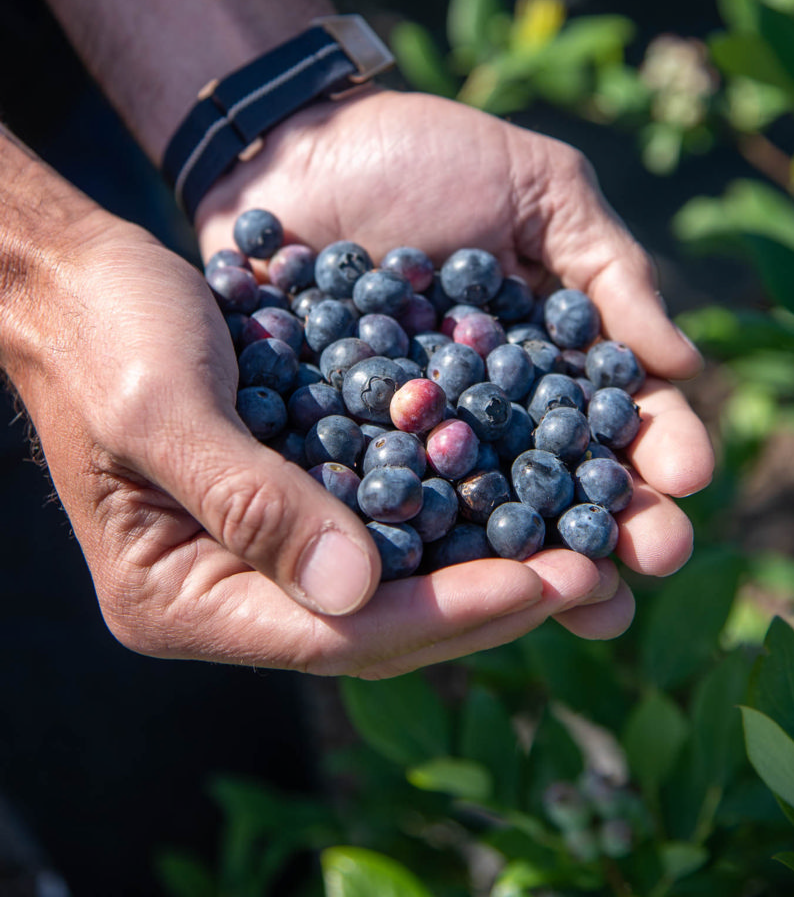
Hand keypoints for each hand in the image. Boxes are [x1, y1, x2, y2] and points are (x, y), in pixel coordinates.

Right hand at [6, 208, 625, 677]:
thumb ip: (249, 502)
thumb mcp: (161, 406)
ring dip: (482, 560)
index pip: (331, 634)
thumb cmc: (102, 332)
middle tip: (594, 574)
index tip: (544, 585)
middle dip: (484, 598)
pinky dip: (447, 509)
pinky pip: (380, 519)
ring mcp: (257, 548)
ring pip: (389, 579)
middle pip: (374, 622)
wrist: (79, 278)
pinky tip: (521, 487)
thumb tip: (356, 595)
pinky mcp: (285, 497)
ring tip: (582, 546)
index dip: (443, 612)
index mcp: (177, 595)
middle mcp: (222, 591)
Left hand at [194, 88, 713, 656]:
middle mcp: (488, 408)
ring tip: (582, 603)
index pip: (616, 411)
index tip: (685, 477)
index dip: (657, 444)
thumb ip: (607, 266)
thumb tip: (682, 364)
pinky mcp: (338, 444)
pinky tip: (444, 580)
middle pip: (561, 482)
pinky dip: (413, 541)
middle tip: (650, 560)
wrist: (295, 144)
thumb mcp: (536, 186)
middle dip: (614, 524)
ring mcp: (414, 433)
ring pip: (480, 513)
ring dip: (532, 561)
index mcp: (547, 351)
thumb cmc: (424, 154)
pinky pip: (380, 498)